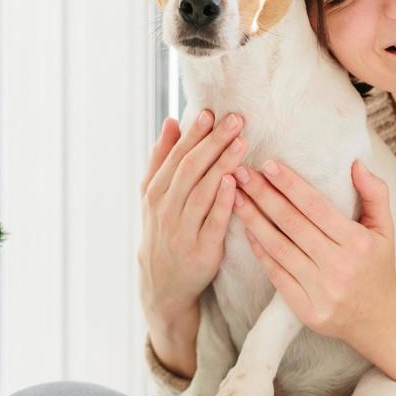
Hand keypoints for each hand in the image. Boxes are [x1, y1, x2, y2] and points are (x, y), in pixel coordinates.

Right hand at [138, 109, 246, 316]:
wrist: (163, 283)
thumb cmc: (164, 230)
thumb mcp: (154, 195)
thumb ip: (162, 158)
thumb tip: (171, 121)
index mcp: (155, 191)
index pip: (176, 156)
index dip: (193, 134)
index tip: (210, 112)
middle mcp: (165, 208)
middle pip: (190, 169)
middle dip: (213, 142)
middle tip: (235, 120)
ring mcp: (182, 230)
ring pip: (202, 192)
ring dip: (222, 164)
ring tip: (241, 142)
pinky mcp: (201, 250)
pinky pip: (213, 222)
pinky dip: (223, 201)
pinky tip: (234, 181)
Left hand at [231, 156, 395, 344]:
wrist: (379, 322)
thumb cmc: (377, 267)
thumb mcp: (385, 229)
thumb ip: (375, 193)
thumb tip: (355, 163)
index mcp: (357, 243)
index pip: (316, 207)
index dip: (290, 184)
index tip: (268, 164)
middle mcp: (339, 266)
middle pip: (291, 224)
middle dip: (263, 195)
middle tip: (240, 172)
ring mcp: (321, 290)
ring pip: (278, 248)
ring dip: (252, 220)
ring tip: (235, 197)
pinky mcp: (306, 310)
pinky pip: (276, 274)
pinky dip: (259, 251)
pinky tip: (245, 230)